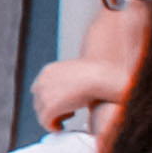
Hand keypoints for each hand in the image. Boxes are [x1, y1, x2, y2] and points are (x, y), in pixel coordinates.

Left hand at [31, 0, 142, 131]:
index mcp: (50, 72)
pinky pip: (46, 121)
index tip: (68, 101)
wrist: (107, 78)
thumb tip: (111, 28)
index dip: (54, 97)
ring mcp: (45, 93)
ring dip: (56, 116)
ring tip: (72, 114)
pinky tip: (66, 122)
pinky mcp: (50, 105)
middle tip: (72, 109)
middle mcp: (43, 81)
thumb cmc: (106, 71)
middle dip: (53, 107)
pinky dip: (54, 124)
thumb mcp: (90, 66)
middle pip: (40, 101)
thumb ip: (88, 58)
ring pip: (42, 113)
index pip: (41, 88)